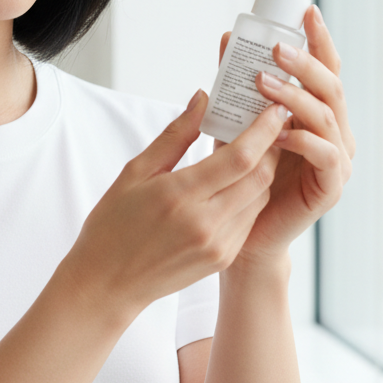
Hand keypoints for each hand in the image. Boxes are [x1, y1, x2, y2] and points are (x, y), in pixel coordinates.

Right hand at [65, 89, 289, 323]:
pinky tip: (240, 178)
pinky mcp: (223, 257)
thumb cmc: (114, 223)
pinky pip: (249, 217)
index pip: (239, 158)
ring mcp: (218, 245)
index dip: (263, 130)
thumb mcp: (136, 172)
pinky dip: (251, 193)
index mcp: (180, 196)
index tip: (274, 107)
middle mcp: (206, 224)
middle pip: (260, 177)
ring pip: (260, 197)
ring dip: (264, 169)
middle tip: (269, 121)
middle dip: (272, 146)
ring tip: (257, 145)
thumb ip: (175, 135)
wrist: (108, 283)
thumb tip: (202, 99)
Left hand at [216, 5, 354, 270]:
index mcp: (317, 111)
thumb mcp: (236, 119)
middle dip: (305, 62)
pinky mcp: (331, 186)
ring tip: (262, 82)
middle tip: (276, 47)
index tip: (306, 11)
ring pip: (326, 116)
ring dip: (295, 96)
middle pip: (330, 85)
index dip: (320, 39)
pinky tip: (278, 132)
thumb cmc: (241, 173)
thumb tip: (229, 37)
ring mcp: (337, 159)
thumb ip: (237, 82)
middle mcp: (334, 130)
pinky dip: (302, 139)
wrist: (244, 232)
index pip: (324, 67)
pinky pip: (325, 155)